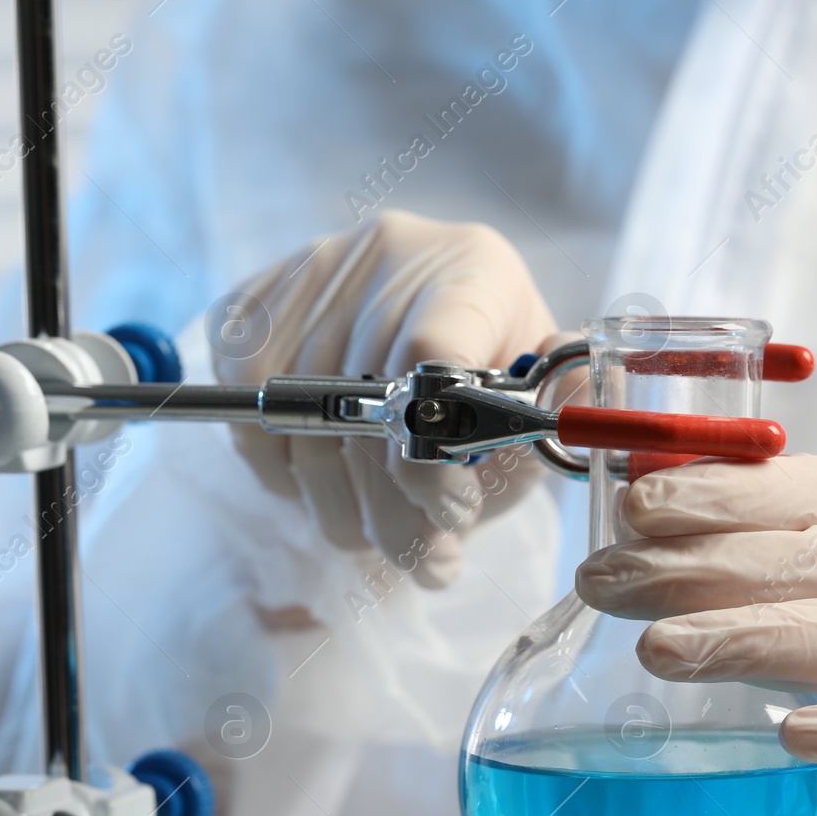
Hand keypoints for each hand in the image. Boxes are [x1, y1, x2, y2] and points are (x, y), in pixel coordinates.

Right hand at [213, 210, 560, 587]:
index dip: (432, 458)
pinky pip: (249, 419)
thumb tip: (567, 419)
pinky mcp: (255, 306)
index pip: (431, 358)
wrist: (434, 321)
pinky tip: (329, 492)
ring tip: (382, 540)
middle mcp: (388, 254)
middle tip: (426, 561)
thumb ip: (549, 419)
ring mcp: (313, 274)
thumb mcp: (537, 403)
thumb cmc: (494, 379)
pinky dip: (284, 478)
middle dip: (395, 513)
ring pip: (302, 429)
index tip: (454, 514)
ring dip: (341, 512)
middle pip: (363, 409)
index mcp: (474, 269)